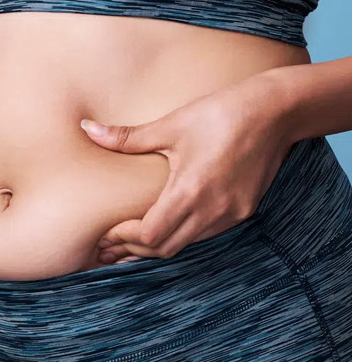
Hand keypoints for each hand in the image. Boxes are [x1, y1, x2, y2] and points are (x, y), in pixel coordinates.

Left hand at [81, 73, 293, 262]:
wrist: (274, 112)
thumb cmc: (219, 114)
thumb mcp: (170, 125)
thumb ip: (125, 137)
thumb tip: (87, 129)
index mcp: (190, 191)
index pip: (150, 235)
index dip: (124, 239)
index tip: (106, 234)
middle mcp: (212, 211)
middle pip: (165, 248)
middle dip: (134, 249)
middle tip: (110, 245)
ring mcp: (231, 215)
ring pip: (186, 245)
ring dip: (158, 245)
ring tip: (132, 241)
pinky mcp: (243, 211)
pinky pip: (206, 235)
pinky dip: (182, 236)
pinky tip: (169, 226)